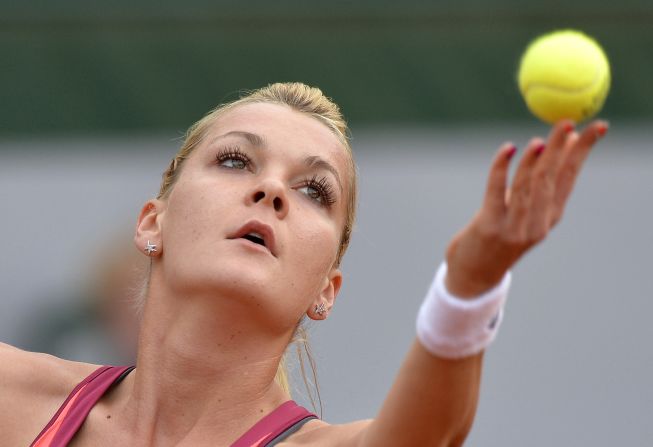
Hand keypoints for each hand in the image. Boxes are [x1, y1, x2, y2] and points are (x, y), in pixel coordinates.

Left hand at [444, 119, 608, 297]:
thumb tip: (562, 144)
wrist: (475, 274)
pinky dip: (501, 167)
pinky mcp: (489, 226)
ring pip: (527, 187)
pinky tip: (507, 149)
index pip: (570, 178)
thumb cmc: (500, 234)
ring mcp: (513, 226)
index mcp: (550, 217)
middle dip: (561, 150)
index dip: (582, 152)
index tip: (596, 128)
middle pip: (551, 180)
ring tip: (540, 139)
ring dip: (533, 160)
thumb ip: (540, 183)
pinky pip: (496, 191)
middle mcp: (537, 223)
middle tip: (567, 123)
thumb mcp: (526, 211)